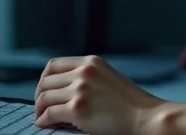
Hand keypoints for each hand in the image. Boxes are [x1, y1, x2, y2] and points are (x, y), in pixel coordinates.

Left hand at [35, 55, 164, 133]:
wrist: (146, 117)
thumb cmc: (132, 104)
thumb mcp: (110, 78)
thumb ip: (90, 77)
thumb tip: (64, 89)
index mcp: (92, 62)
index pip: (54, 64)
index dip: (44, 79)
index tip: (45, 90)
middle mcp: (84, 72)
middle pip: (46, 80)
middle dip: (40, 95)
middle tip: (41, 107)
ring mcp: (80, 89)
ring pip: (44, 97)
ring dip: (39, 109)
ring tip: (43, 117)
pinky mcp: (78, 109)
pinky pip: (49, 113)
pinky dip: (43, 120)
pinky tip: (46, 124)